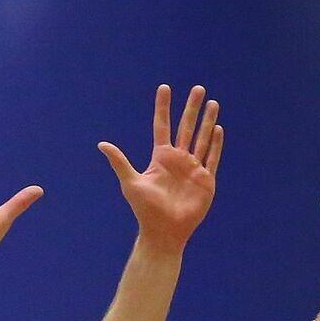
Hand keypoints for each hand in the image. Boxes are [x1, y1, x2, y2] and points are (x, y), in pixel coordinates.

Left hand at [99, 84, 222, 253]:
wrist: (164, 232)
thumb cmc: (145, 210)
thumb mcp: (131, 182)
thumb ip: (120, 161)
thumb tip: (101, 144)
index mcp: (161, 157)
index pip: (162, 126)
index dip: (163, 107)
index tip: (165, 88)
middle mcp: (178, 159)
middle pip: (186, 127)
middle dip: (192, 108)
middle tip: (198, 88)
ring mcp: (193, 169)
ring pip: (202, 138)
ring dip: (207, 121)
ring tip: (212, 103)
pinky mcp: (206, 180)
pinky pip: (212, 158)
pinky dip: (215, 144)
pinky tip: (217, 128)